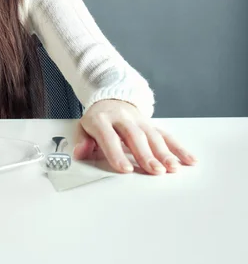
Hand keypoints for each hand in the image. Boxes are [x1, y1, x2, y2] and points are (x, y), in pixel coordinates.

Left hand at [73, 99, 197, 174]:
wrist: (110, 98)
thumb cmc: (97, 119)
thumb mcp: (83, 127)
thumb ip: (82, 141)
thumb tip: (80, 153)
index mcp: (101, 119)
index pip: (108, 136)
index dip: (116, 153)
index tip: (125, 169)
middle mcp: (122, 117)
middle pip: (135, 136)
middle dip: (146, 154)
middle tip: (155, 171)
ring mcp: (139, 119)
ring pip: (153, 135)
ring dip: (165, 152)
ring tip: (173, 168)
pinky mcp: (151, 123)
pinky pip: (166, 134)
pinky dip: (179, 147)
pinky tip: (189, 160)